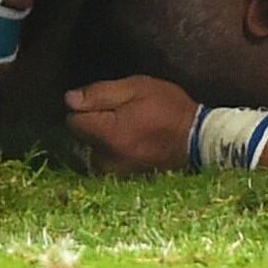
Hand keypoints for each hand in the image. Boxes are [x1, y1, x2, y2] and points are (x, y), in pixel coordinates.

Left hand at [64, 75, 200, 174]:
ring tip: (129, 127)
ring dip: (103, 139)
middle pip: (82, 137)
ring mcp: (115, 172)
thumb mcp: (136, 88)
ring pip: (93, 150)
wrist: (198, 140)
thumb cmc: (169, 108)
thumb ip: (99, 94)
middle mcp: (106, 159)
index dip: (84, 107)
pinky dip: (113, 151)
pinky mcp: (125, 179)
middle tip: (121, 113)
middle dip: (94, 123)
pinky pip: (107, 162)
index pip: (73, 121)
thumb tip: (69, 100)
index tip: (103, 101)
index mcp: (107, 134)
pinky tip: (132, 141)